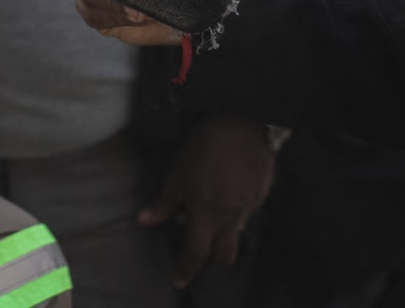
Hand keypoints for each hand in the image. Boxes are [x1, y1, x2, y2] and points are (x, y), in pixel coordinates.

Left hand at [140, 115, 275, 287]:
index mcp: (206, 213)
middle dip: (211, 258)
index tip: (177, 280)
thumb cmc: (203, 147)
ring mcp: (249, 207)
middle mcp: (230, 216)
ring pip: (236, 233)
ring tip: (212, 211)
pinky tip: (227, 190)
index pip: (195, 253)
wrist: (239, 124)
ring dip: (223, 232)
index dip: (185, 269)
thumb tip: (143, 221)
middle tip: (199, 249)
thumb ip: (164, 203)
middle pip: (224, 255)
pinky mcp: (261, 195)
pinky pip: (247, 212)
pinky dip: (235, 209)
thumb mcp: (177, 174)